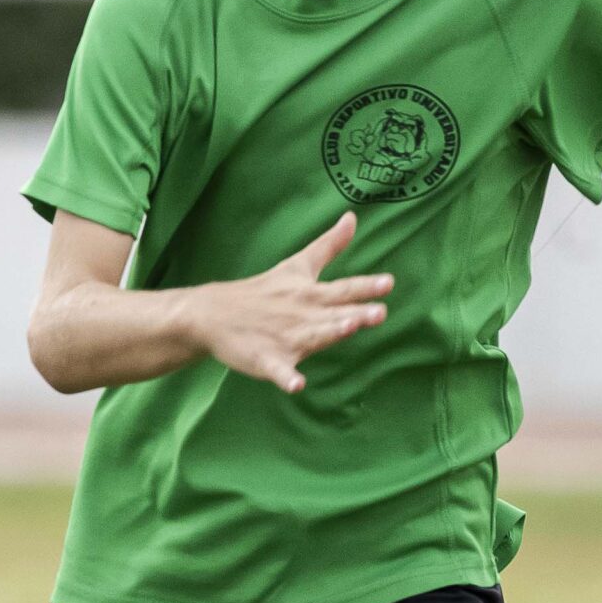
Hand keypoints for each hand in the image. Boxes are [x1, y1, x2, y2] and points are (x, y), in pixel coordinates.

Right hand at [189, 211, 391, 392]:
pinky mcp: (266, 359)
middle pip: (333, 314)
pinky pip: (278, 370)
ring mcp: (284, 338)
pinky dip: (286, 377)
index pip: (343, 289)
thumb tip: (352, 218)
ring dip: (329, 334)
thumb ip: (329, 246)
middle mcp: (301, 314)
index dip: (366, 287)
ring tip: (347, 329)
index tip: (389, 282)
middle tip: (380, 313)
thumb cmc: (263, 290)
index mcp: (310, 293)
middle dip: (355, 314)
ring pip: (311, 337)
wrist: (213, 313)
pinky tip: (296, 384)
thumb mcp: (298, 265)